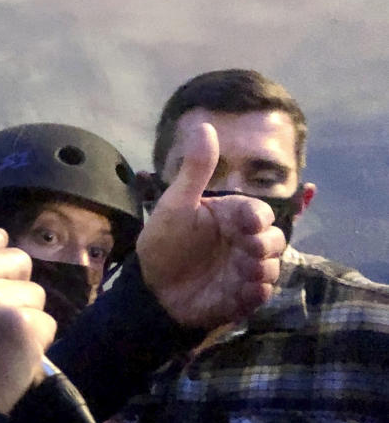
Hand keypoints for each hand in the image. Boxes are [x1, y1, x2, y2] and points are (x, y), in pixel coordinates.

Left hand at [137, 122, 283, 327]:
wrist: (150, 289)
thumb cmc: (163, 243)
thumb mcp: (176, 205)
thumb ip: (195, 169)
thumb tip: (204, 125)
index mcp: (231, 217)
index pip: (258, 212)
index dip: (257, 218)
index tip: (248, 223)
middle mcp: (243, 242)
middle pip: (273, 239)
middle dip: (264, 244)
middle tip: (247, 250)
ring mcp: (244, 270)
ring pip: (272, 267)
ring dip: (261, 269)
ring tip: (241, 273)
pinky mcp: (241, 297)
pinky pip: (261, 294)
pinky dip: (256, 293)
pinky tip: (244, 292)